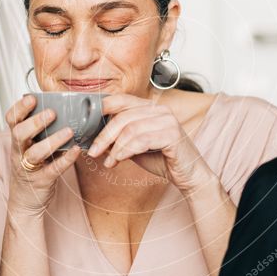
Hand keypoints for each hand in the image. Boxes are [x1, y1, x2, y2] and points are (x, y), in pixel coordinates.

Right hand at [5, 94, 81, 218]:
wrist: (25, 203)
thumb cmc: (33, 169)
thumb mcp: (31, 148)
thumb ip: (42, 132)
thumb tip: (66, 109)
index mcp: (17, 141)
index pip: (11, 120)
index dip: (18, 108)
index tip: (31, 98)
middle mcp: (19, 152)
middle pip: (19, 134)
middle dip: (34, 122)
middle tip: (52, 112)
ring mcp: (28, 168)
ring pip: (34, 153)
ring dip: (52, 141)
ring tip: (69, 131)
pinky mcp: (41, 182)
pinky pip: (52, 170)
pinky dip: (65, 160)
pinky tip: (77, 151)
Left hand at [85, 93, 214, 193]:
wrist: (189, 175)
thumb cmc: (163, 159)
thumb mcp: (136, 147)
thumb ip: (120, 139)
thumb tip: (95, 138)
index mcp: (151, 108)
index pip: (122, 100)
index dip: (102, 108)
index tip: (86, 124)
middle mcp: (160, 110)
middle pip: (123, 116)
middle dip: (104, 135)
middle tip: (93, 151)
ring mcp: (168, 120)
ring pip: (130, 129)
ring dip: (114, 147)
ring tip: (108, 161)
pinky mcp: (172, 134)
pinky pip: (141, 140)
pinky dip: (126, 151)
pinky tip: (119, 161)